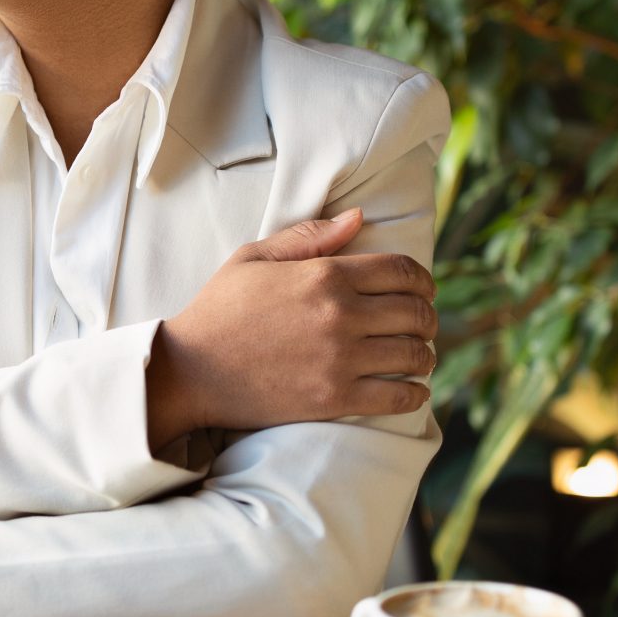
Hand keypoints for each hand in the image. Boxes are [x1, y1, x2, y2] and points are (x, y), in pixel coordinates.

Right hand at [147, 206, 437, 439]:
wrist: (190, 370)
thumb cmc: (219, 310)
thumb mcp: (254, 257)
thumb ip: (309, 236)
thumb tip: (358, 218)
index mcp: (324, 274)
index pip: (402, 270)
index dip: (423, 280)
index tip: (424, 290)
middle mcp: (340, 314)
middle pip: (416, 312)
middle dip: (427, 317)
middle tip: (424, 325)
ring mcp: (340, 359)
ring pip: (413, 354)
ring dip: (424, 355)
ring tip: (419, 357)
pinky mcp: (335, 398)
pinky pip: (398, 397)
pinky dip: (414, 393)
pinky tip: (412, 390)